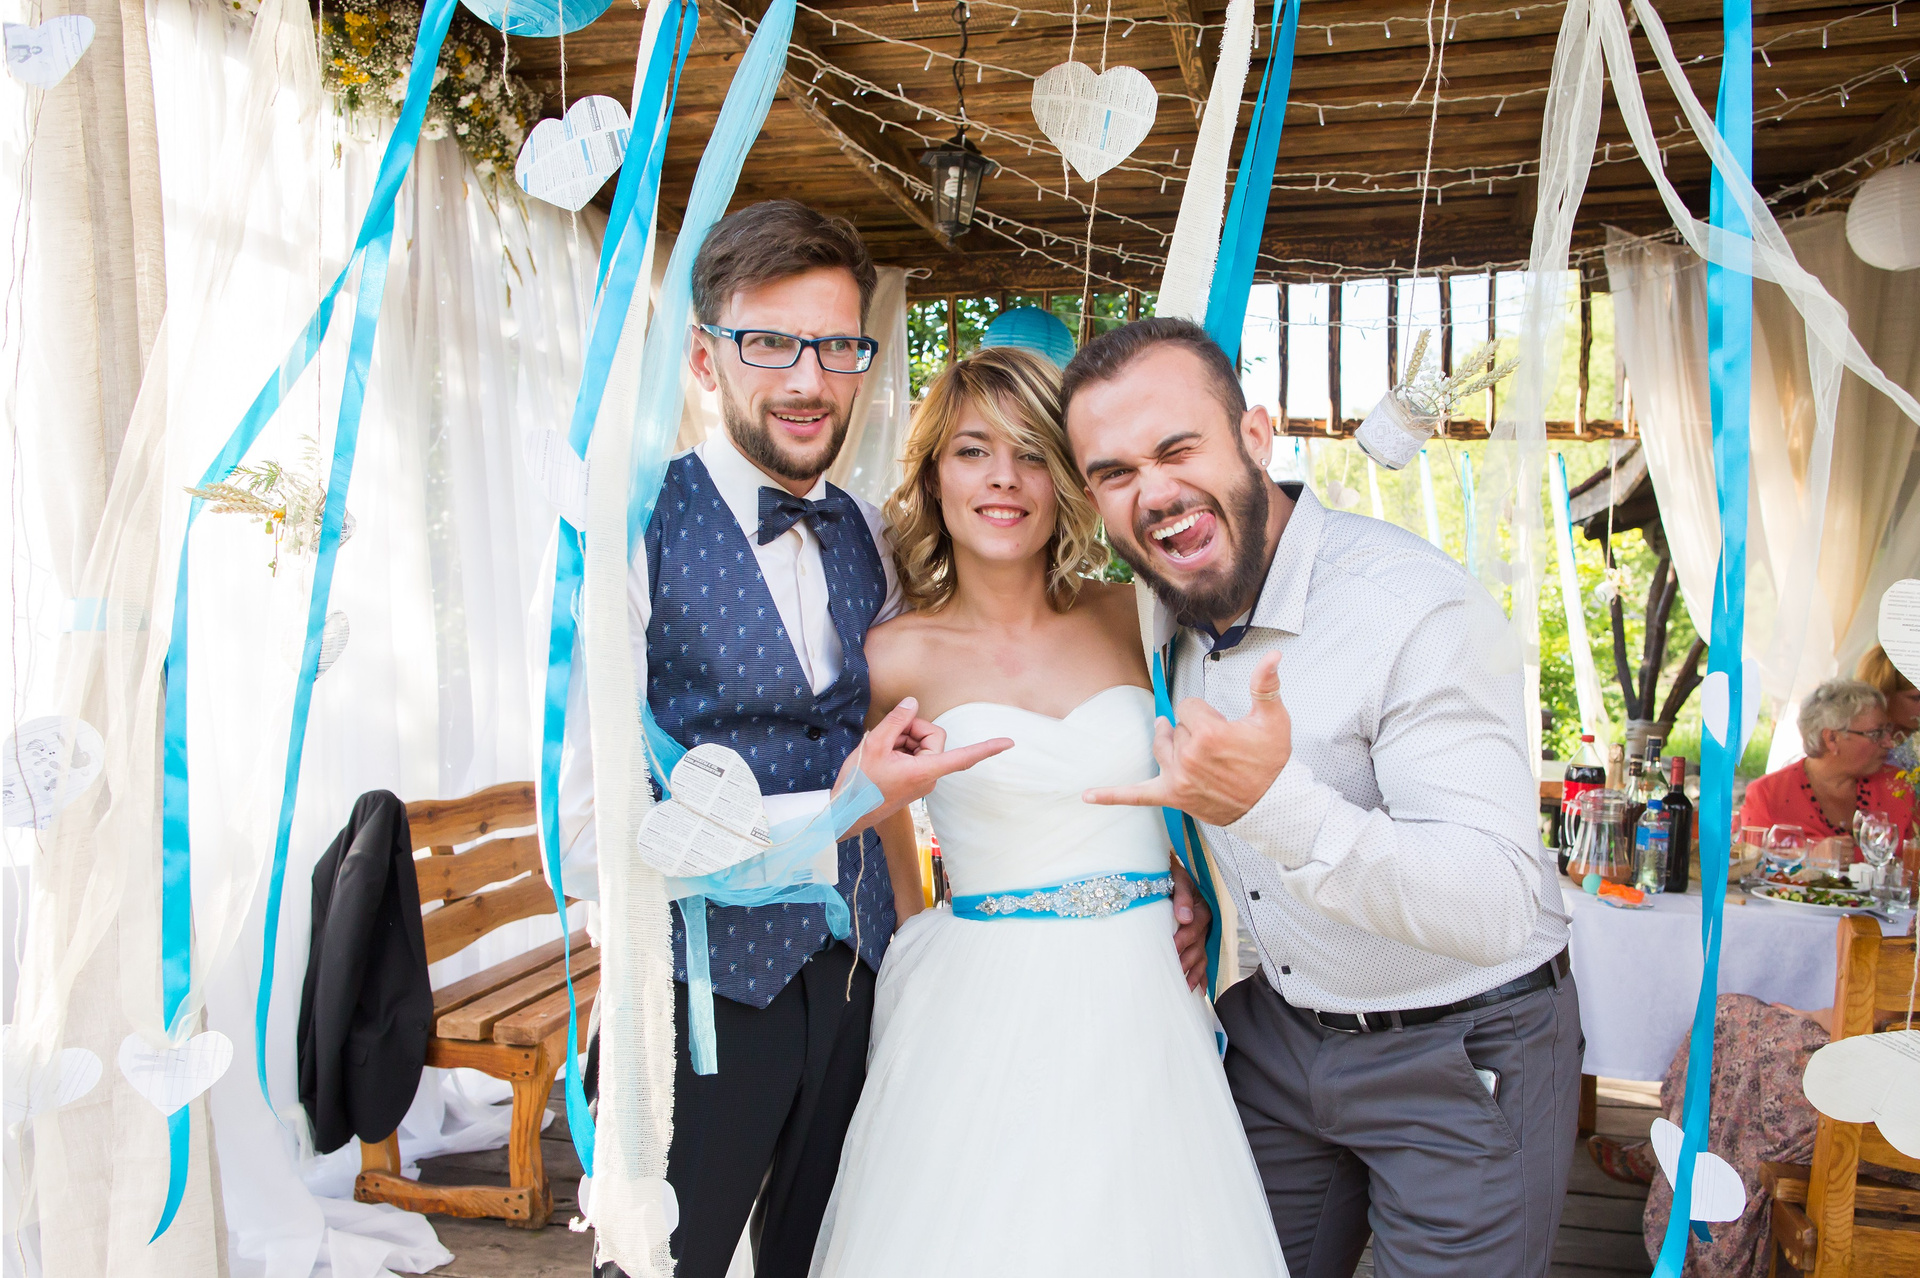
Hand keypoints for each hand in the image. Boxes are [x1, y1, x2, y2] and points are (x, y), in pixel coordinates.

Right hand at [837, 697, 1011, 829]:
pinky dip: (899, 750)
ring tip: (880, 750)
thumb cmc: (859, 783)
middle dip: (912, 730)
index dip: (987, 748)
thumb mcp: (874, 745)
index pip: (965, 757)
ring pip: (921, 745)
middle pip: (933, 738)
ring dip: (902, 740)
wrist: (845, 812)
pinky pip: (914, 755)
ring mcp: (922, 780)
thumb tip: (912, 703)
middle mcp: (929, 777)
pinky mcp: (914, 781)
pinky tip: (882, 756)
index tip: (1009, 743)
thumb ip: (896, 721)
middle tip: (888, 735)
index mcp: (925, 771)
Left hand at [1082, 652, 1290, 826]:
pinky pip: (1136, 796)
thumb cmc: (1272, 762)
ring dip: (1169, 744)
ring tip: (1184, 745)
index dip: (1204, 713)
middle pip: (1175, 727)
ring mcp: (1178, 778)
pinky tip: (1088, 796)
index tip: (1223, 727)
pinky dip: (1112, 795)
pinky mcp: (1173, 796)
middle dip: (1193, 731)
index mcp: (1209, 733)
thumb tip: (1273, 655)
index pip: (1187, 706)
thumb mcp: (1273, 719)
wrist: (1272, 804)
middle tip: (1218, 746)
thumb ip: (1266, 684)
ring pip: (1160, 747)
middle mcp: (1189, 755)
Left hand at [1170, 859, 1211, 989]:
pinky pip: (1203, 960)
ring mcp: (1202, 933)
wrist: (1174, 874)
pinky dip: (1202, 976)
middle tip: (1175, 972)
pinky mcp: (1198, 940)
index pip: (1195, 925)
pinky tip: (1199, 991)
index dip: (1185, 937)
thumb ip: (1181, 895)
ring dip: (1194, 972)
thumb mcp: (1177, 878)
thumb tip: (1183, 918)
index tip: (1173, 946)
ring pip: (1201, 955)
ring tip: (1186, 988)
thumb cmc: (1172, 875)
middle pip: (1198, 944)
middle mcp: (1204, 922)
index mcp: (1201, 906)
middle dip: (1187, 959)